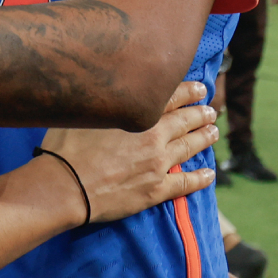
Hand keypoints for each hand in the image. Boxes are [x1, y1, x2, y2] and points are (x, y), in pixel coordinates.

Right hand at [37, 82, 217, 225]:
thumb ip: (101, 102)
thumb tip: (102, 89)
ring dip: (205, 139)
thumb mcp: (80, 113)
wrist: (65, 186)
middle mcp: (153, 136)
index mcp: (136, 115)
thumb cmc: (64, 148)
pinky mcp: (156, 189)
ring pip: (190, 148)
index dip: (188, 91)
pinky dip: (201, 178)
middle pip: (186, 121)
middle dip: (201, 114)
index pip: (170, 97)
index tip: (199, 89)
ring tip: (214, 132)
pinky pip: (186, 183)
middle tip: (211, 111)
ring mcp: (158, 164)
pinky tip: (209, 174)